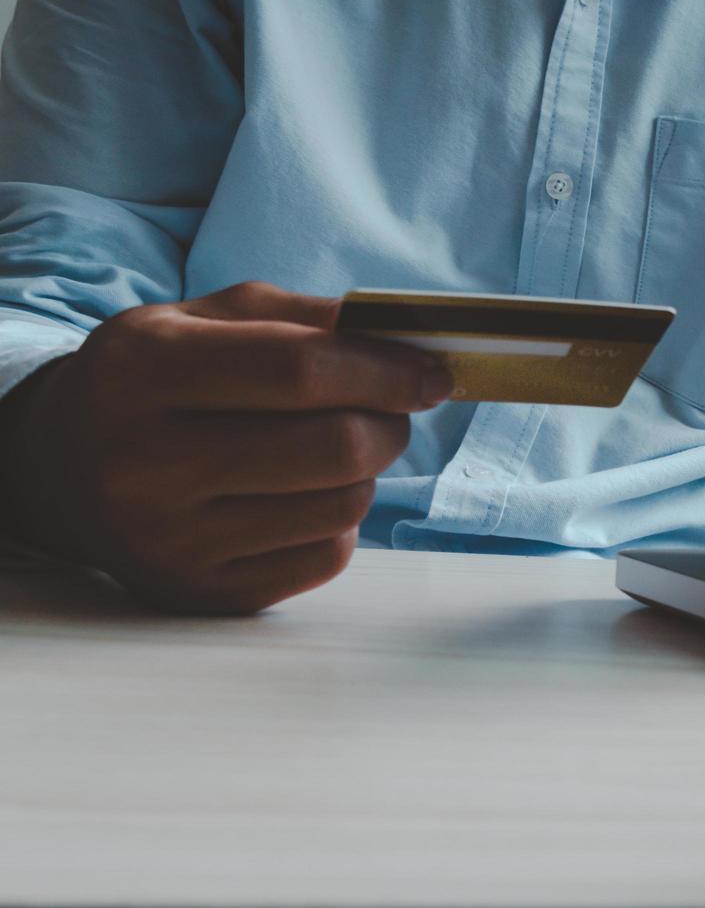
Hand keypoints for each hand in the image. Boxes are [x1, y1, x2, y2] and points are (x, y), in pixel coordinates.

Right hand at [0, 282, 452, 613]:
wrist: (63, 469)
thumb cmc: (157, 381)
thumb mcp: (206, 320)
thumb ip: (305, 319)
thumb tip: (408, 341)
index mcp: (144, 369)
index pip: (300, 370)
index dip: (386, 370)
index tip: (434, 374)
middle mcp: (145, 461)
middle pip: (334, 447)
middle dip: (390, 424)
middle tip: (390, 413)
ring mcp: (170, 538)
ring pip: (343, 507)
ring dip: (366, 474)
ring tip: (334, 452)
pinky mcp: (201, 592)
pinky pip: (326, 558)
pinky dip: (339, 523)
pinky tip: (302, 498)